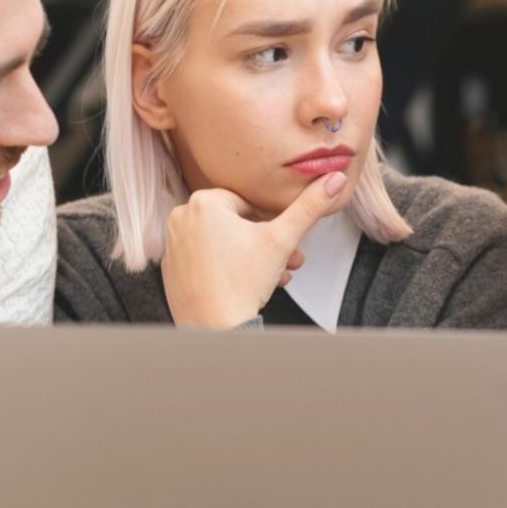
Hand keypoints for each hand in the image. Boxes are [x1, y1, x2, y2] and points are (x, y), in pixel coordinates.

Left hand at [162, 172, 346, 328]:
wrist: (216, 329)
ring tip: (273, 276)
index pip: (248, 204)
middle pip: (235, 224)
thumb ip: (309, 206)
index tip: (285, 241)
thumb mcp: (282, 239)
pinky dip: (225, 267)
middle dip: (265, 243)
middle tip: (288, 260)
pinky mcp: (170, 267)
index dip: (271, 223)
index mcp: (204, 202)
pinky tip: (247, 283)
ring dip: (250, 256)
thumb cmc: (244, 283)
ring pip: (222, 242)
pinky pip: (205, 259)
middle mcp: (181, 217)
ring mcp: (172, 243)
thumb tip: (336, 178)